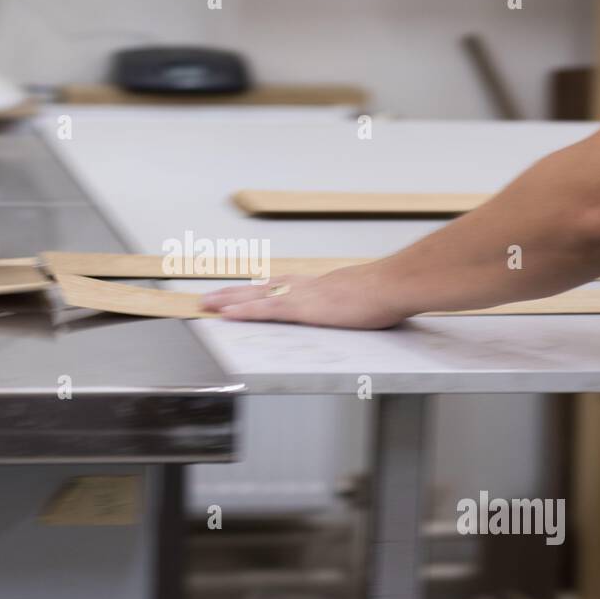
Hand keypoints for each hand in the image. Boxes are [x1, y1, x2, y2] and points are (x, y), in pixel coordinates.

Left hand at [199, 265, 410, 328]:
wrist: (393, 285)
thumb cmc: (390, 292)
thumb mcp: (370, 297)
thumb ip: (359, 303)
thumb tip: (366, 307)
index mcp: (322, 285)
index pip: (284, 284)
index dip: (262, 287)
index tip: (247, 287)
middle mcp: (305, 286)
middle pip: (262, 287)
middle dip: (236, 292)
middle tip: (212, 296)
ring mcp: (301, 296)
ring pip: (255, 296)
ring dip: (229, 300)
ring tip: (206, 304)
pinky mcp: (301, 309)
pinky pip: (264, 310)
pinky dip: (243, 311)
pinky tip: (225, 314)